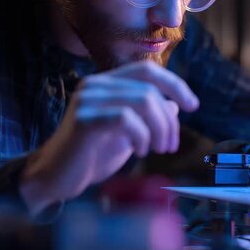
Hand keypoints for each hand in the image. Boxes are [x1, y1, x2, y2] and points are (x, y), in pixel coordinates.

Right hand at [19, 61, 198, 214]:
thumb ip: (149, 117)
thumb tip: (175, 105)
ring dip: (160, 129)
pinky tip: (140, 151)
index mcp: (107, 83)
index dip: (175, 84)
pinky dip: (142, 136)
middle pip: (150, 88)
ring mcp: (88, 100)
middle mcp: (96, 85)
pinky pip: (126, 119)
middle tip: (170, 145)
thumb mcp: (129, 133)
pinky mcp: (84, 120)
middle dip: (168, 119)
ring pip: (143, 101)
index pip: (148, 70)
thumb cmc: (92, 155)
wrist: (57, 178)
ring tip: (158, 150)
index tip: (193, 106)